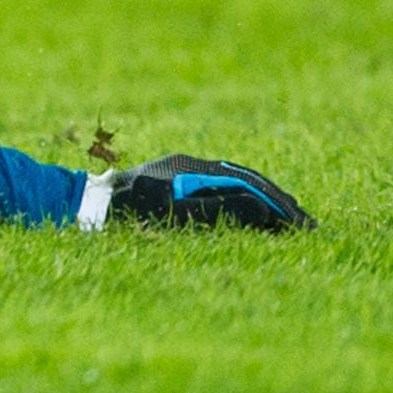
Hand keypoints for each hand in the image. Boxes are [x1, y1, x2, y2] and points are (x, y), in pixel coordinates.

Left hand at [101, 154, 313, 230]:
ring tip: (289, 220)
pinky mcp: (174, 183)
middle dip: (278, 201)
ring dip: (264, 200)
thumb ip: (220, 209)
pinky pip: (220, 188)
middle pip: (245, 179)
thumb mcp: (177, 213)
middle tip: (307, 225)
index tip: (302, 227)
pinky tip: (255, 214)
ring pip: (235, 182)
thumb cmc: (128, 212)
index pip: (248, 185)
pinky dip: (244, 200)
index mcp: (192, 169)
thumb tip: (262, 206)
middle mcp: (190, 165)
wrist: (85, 205)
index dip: (277, 206)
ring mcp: (182, 173)